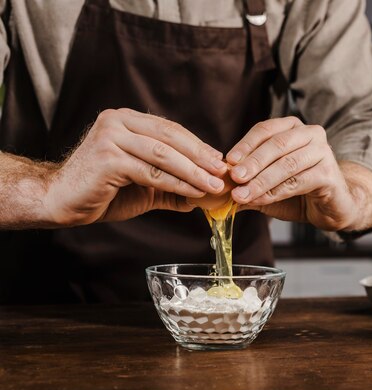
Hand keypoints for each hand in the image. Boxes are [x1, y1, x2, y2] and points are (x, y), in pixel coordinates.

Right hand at [43, 108, 228, 225]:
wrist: (60, 201)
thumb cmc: (101, 191)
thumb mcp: (144, 185)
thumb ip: (172, 185)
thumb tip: (205, 194)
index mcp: (126, 119)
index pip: (170, 129)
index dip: (198, 145)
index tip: (220, 160)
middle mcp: (117, 121)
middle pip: (171, 137)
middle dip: (201, 156)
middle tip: (223, 172)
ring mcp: (110, 137)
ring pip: (164, 154)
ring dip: (194, 172)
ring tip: (214, 185)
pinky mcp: (107, 158)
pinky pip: (152, 172)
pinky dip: (177, 183)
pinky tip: (194, 193)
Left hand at [225, 117, 371, 230]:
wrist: (331, 207)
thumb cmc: (298, 191)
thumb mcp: (267, 184)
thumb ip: (246, 182)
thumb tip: (217, 186)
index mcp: (293, 128)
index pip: (266, 129)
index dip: (245, 145)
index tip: (228, 161)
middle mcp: (311, 134)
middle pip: (277, 144)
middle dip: (252, 162)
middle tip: (234, 178)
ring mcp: (323, 152)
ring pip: (287, 164)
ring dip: (262, 180)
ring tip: (242, 194)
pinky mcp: (329, 173)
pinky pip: (298, 181)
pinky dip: (276, 191)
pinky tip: (261, 199)